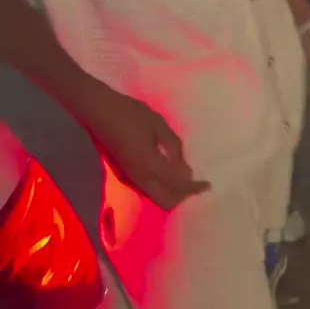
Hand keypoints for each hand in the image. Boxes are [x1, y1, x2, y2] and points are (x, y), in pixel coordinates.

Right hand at [82, 84, 209, 208]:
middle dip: (182, 195)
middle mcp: (140, 178)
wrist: (99, 112)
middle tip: (196, 182)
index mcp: (150, 165)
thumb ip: (173, 148)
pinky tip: (169, 171)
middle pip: (166, 200)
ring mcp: (130, 179)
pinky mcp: (125, 175)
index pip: (176, 185)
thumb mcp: (158, 125)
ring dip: (172, 192)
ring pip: (156, 197)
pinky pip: (148, 189)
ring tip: (185, 177)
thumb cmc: (130, 114)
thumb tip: (186, 171)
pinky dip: (162, 187)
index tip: (207, 184)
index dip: (193, 188)